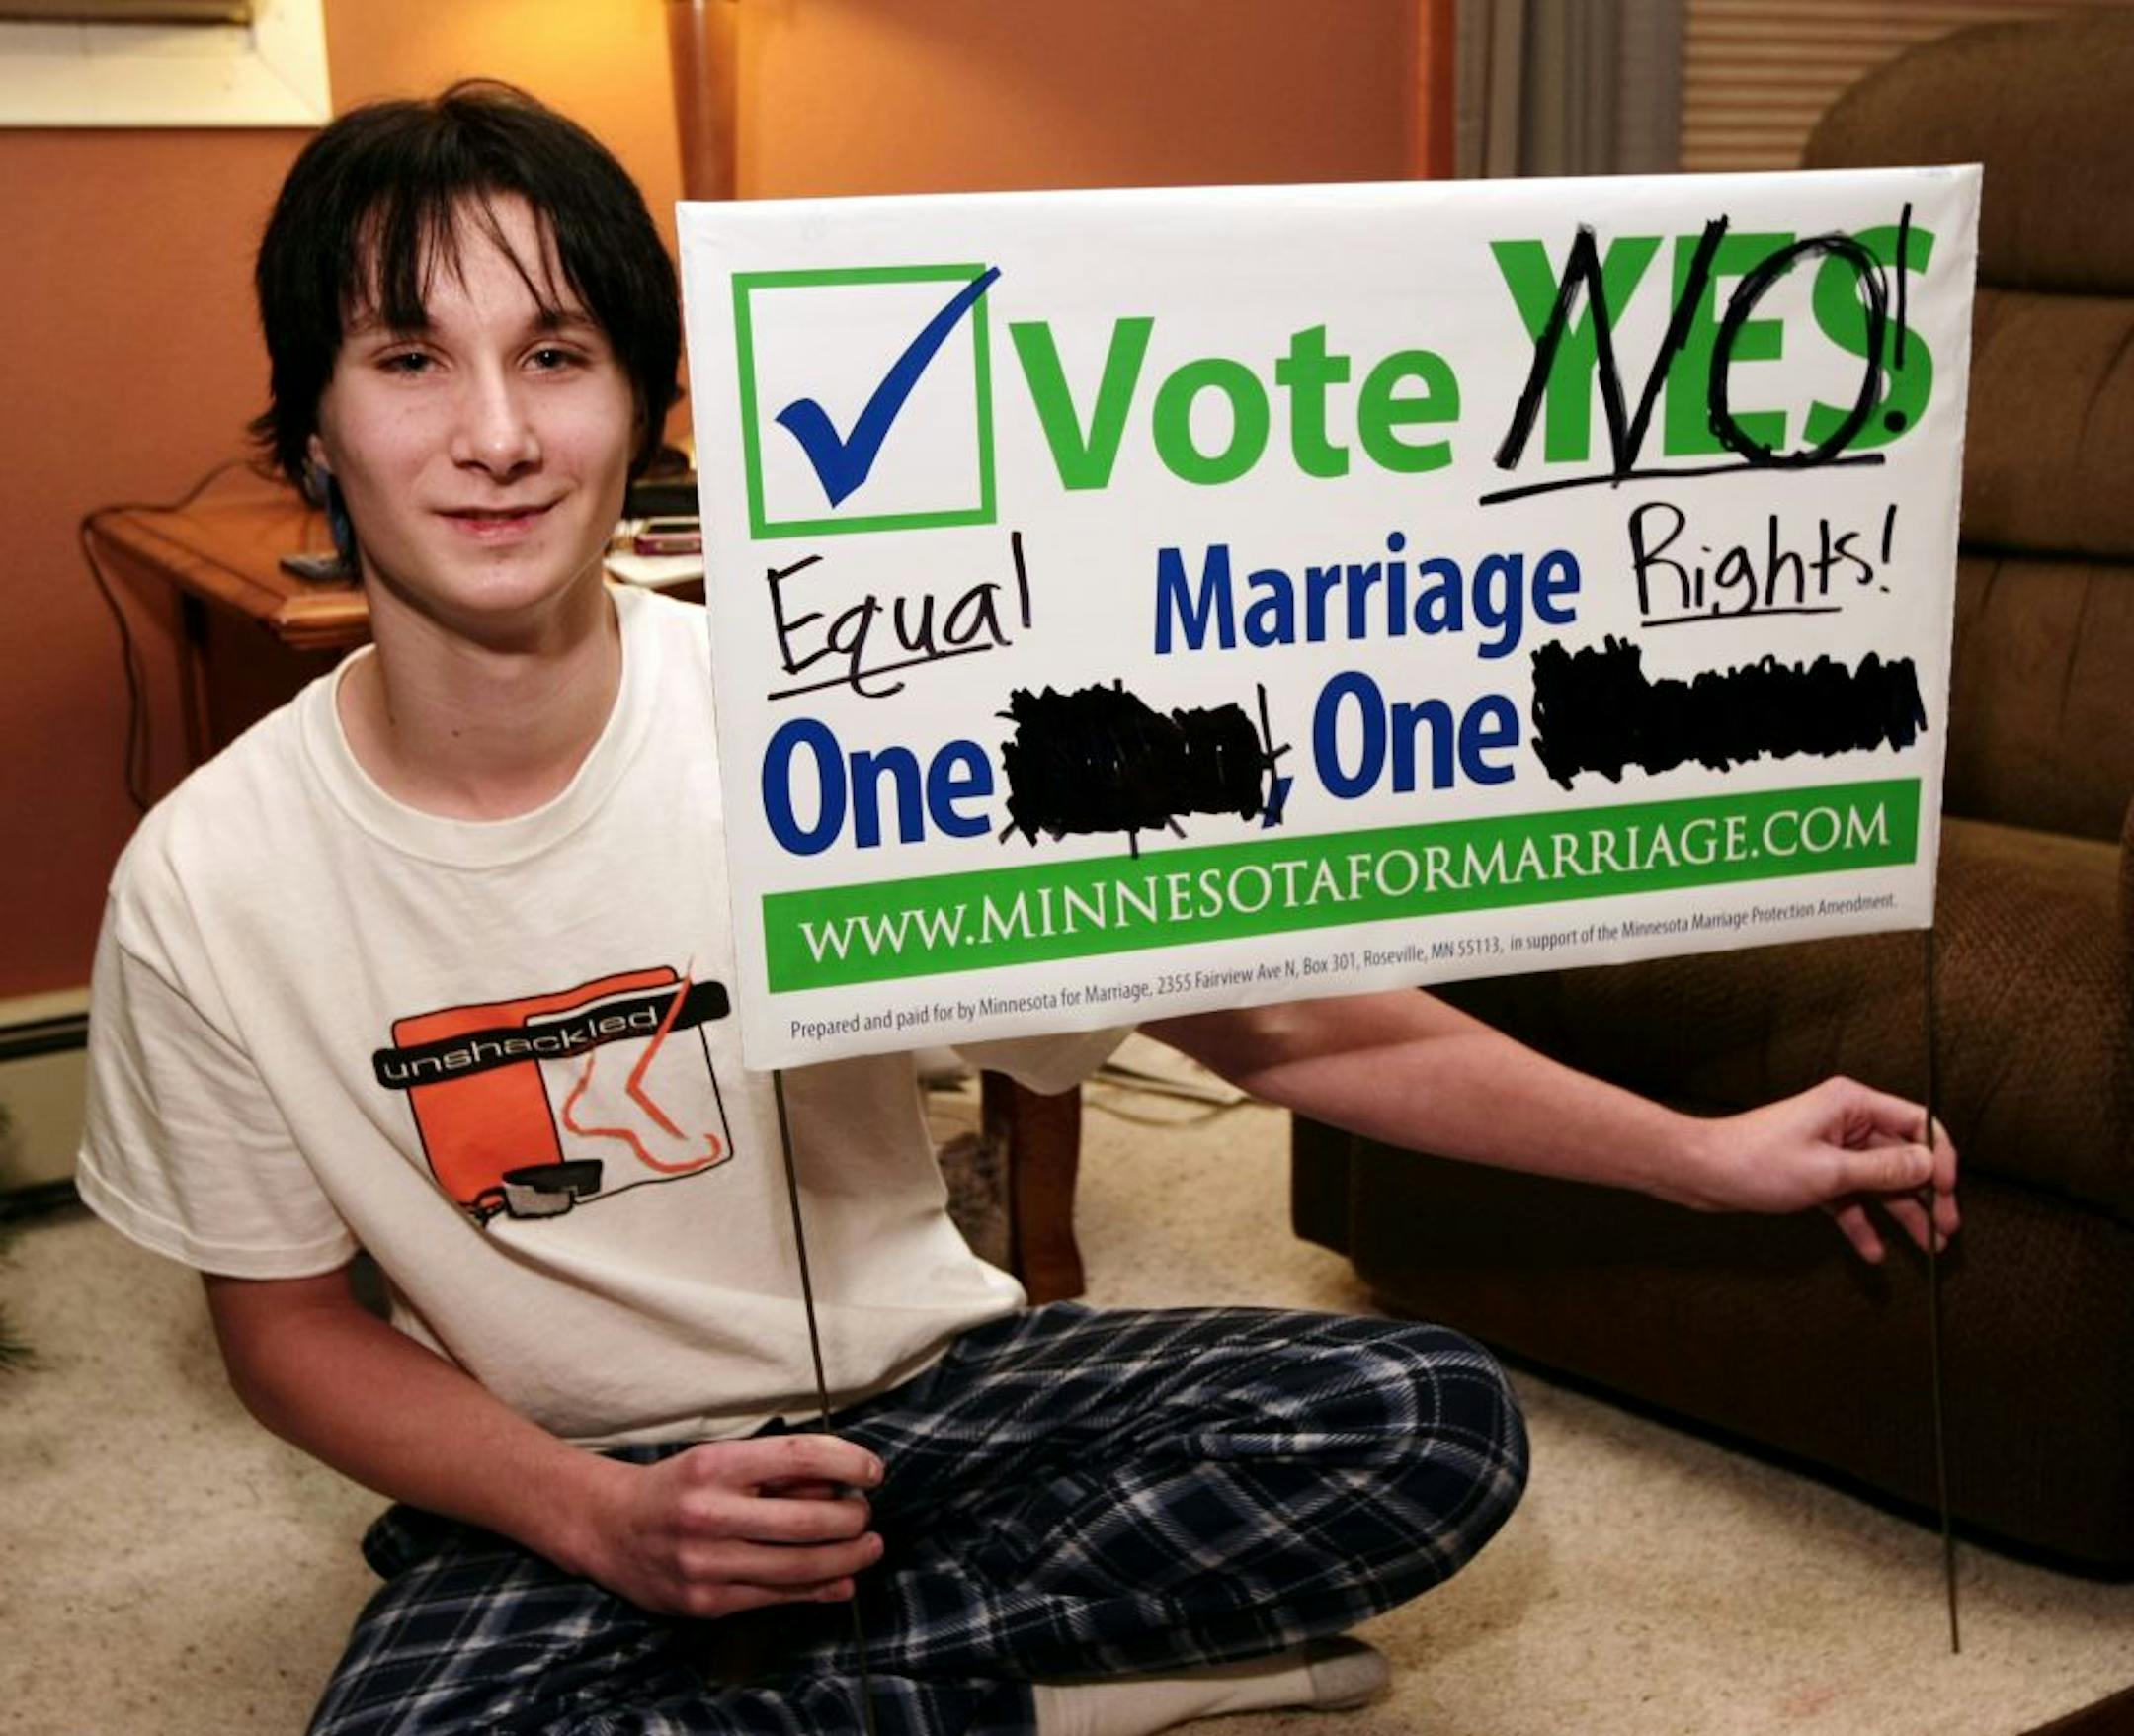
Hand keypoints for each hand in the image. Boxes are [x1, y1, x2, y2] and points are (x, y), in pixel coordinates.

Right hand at [575, 1433, 885, 1617]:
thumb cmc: (679, 1486)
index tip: (874, 1471)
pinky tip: (841, 1580)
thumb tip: (841, 1487)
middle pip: (807, 1519)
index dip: (847, 1461)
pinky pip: (775, 1597)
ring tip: (869, 1547)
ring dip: (846, 1557)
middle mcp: (709, 1513)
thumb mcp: (722, 1459)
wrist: (609, 1527)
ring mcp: (706, 1563)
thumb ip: (777, 1473)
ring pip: (798, 1565)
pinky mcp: (706, 1602)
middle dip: (852, 1519)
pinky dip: (817, 1590)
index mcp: (716, 1465)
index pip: (799, 1457)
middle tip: (867, 1515)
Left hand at [1672, 1076, 1959, 1262]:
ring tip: (1928, 1245)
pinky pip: (1850, 1197)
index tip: (1948, 1192)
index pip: (1917, 1122)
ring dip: (1903, 1212)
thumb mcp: (1829, 1171)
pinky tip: (1873, 1252)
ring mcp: (1830, 1147)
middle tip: (1946, 1229)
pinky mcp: (1815, 1172)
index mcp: (1852, 1104)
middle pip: (1903, 1156)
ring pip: (1880, 1181)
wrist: (1701, 1173)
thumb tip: (1929, 1165)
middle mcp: (1845, 1121)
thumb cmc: (1755, 1162)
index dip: (1940, 1156)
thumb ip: (1884, 1170)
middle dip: (1927, 1193)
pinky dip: (1862, 1222)